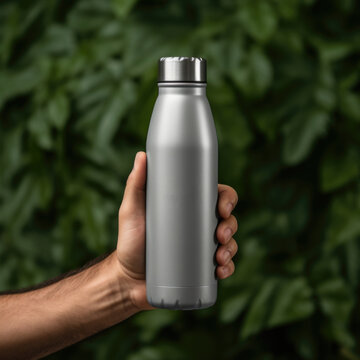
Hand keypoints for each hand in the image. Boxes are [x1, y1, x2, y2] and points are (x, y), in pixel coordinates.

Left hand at [116, 152, 237, 309]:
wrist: (127, 279)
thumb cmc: (129, 241)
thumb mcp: (132, 210)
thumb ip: (135, 184)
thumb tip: (142, 155)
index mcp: (188, 207)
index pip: (215, 196)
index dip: (227, 199)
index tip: (222, 207)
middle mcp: (198, 225)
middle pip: (227, 218)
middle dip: (231, 224)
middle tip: (220, 235)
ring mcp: (201, 247)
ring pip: (229, 242)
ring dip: (232, 247)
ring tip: (219, 257)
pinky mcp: (202, 269)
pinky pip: (224, 266)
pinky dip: (228, 267)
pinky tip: (221, 270)